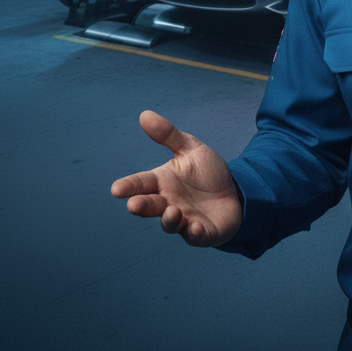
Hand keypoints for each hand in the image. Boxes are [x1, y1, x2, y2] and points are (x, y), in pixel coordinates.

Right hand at [111, 110, 242, 246]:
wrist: (235, 192)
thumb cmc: (207, 172)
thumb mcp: (190, 149)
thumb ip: (168, 134)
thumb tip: (144, 114)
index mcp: (163, 182)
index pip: (141, 183)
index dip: (129, 186)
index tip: (116, 189)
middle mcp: (168, 202)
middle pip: (150, 206)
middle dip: (141, 206)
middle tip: (134, 205)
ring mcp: (183, 220)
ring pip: (170, 223)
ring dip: (169, 219)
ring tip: (173, 211)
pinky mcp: (201, 232)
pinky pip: (195, 235)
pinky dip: (194, 232)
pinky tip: (196, 226)